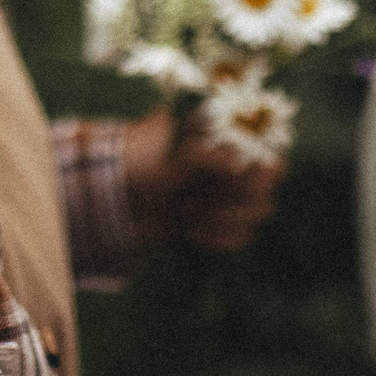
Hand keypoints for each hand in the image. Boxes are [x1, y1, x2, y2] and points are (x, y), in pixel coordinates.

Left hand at [120, 105, 283, 253]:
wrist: (107, 198)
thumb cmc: (140, 161)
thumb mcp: (178, 152)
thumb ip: (220, 157)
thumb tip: (266, 166)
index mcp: (225, 136)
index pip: (269, 153)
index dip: (257, 173)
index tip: (227, 180)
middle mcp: (230, 163)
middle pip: (268, 188)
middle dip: (234, 199)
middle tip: (196, 199)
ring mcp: (224, 193)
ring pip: (258, 214)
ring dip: (224, 219)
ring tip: (186, 214)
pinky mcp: (216, 222)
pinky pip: (241, 237)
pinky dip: (218, 238)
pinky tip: (189, 232)